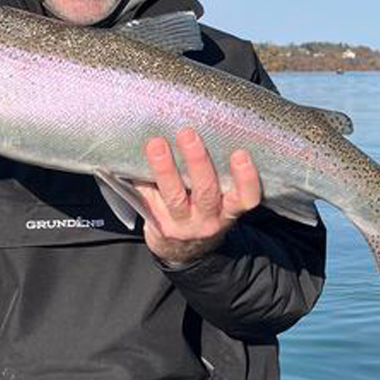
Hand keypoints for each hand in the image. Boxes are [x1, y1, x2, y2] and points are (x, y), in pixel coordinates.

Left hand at [139, 128, 261, 264]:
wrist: (184, 251)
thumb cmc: (204, 214)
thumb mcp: (221, 203)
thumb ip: (220, 178)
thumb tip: (210, 128)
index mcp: (228, 212)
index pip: (245, 198)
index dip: (246, 178)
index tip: (240, 153)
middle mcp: (207, 220)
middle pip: (205, 192)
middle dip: (197, 161)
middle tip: (188, 134)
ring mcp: (181, 224)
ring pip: (174, 196)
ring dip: (164, 168)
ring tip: (156, 144)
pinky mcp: (158, 224)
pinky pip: (149, 199)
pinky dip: (142, 179)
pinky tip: (134, 161)